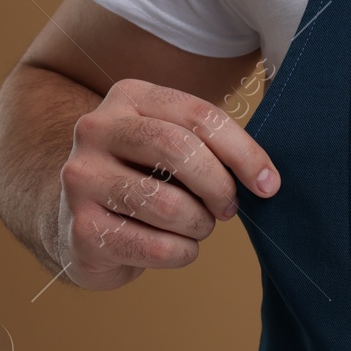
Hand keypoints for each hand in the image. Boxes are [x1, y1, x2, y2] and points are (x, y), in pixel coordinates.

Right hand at [51, 78, 278, 289]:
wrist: (81, 224)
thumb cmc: (146, 179)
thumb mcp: (174, 147)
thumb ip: (213, 147)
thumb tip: (265, 179)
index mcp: (129, 97)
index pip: (199, 116)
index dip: (243, 152)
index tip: (268, 184)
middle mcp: (96, 130)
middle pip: (179, 150)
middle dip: (219, 186)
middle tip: (228, 208)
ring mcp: (82, 178)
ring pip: (168, 205)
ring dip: (199, 225)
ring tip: (196, 226)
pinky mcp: (81, 227)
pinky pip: (157, 247)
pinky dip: (182, 253)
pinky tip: (175, 247)